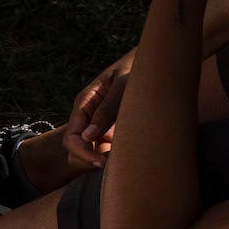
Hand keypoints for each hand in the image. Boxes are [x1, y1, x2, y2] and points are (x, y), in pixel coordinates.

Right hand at [63, 52, 133, 168]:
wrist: (156, 63)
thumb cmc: (138, 68)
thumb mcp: (123, 85)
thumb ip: (107, 109)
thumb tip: (87, 137)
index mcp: (85, 103)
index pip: (72, 137)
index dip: (82, 153)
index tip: (103, 163)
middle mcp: (88, 117)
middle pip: (76, 149)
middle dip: (90, 161)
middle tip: (114, 166)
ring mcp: (99, 125)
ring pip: (90, 153)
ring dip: (101, 160)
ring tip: (123, 159)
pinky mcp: (112, 130)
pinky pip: (105, 150)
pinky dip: (113, 157)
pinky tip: (129, 154)